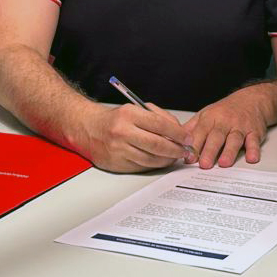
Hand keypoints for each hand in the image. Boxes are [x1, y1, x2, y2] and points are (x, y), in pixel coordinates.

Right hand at [71, 102, 189, 172]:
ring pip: (151, 159)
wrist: (88, 128)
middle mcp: (122, 132)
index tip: (187, 138)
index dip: (178, 133)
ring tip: (175, 156)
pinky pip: (141, 167)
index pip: (160, 124)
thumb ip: (158, 117)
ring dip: (167, 159)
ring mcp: (118, 150)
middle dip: (176, 149)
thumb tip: (179, 131)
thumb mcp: (135, 109)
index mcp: (129, 115)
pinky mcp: (116, 164)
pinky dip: (154, 165)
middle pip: (157, 145)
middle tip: (185, 151)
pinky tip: (160, 160)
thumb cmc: (115, 119)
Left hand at [182, 82, 276, 168]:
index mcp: (210, 119)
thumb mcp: (205, 115)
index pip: (200, 132)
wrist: (251, 100)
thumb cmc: (225, 111)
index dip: (194, 145)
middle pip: (217, 137)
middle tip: (204, 164)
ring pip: (235, 139)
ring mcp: (240, 127)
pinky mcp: (254, 132)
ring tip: (224, 163)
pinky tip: (252, 158)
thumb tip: (174, 142)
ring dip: (229, 152)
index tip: (188, 158)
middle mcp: (225, 122)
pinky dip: (254, 150)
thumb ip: (191, 130)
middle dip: (210, 151)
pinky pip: (254, 141)